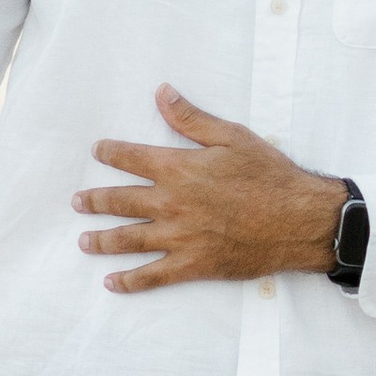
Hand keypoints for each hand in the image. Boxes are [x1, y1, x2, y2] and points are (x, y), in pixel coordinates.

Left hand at [76, 88, 349, 290]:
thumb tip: (161, 93)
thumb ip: (191, 118)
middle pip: (120, 201)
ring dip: (102, 240)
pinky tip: (112, 283)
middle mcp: (170, 203)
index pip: (131, 157)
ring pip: (128, 239)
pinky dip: (130, 281)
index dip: (110, 153)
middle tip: (78, 202)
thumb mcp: (232, 137)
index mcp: (178, 169)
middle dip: (95, 200)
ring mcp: (178, 237)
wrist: (298, 220)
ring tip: (84, 241)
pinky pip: (152, 275)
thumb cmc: (269, 176)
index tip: (97, 151)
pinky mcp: (192, 265)